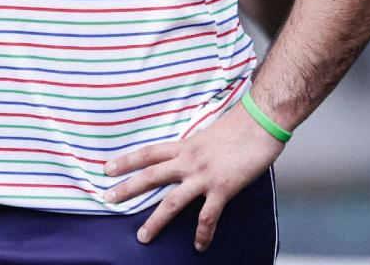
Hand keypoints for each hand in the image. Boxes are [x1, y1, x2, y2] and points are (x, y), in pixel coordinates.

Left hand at [103, 100, 283, 250]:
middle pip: (151, 175)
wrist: (261, 123)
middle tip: (108, 199)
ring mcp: (204, 176)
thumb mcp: (208, 134)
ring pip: (172, 202)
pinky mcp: (222, 188)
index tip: (108, 169)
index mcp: (185, 145)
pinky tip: (199, 246)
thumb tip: (187, 157)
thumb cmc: (240, 125)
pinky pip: (208, 217)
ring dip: (155, 221)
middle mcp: (189, 161)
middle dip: (128, 188)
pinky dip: (202, 234)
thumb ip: (195, 148)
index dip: (127, 160)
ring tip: (142, 237)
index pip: (149, 153)